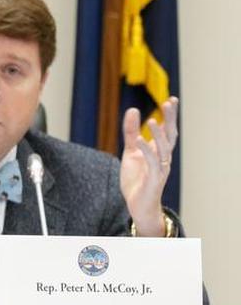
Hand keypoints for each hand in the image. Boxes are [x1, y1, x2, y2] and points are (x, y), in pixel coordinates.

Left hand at [120, 98, 177, 235]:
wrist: (137, 205)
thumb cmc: (137, 179)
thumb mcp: (131, 152)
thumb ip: (131, 132)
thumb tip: (134, 110)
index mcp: (160, 151)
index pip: (168, 130)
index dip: (170, 115)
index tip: (172, 99)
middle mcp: (164, 158)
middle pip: (170, 135)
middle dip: (170, 120)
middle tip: (169, 103)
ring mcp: (160, 168)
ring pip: (163, 148)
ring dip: (159, 134)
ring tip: (153, 120)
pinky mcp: (154, 179)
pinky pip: (152, 163)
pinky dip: (147, 151)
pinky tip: (140, 140)